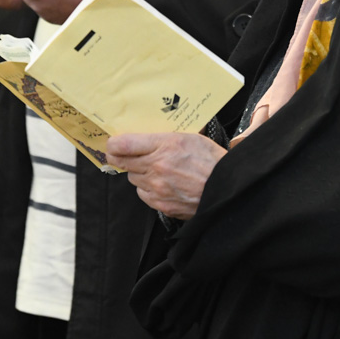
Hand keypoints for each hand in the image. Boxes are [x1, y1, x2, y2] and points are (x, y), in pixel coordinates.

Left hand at [106, 132, 225, 218]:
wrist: (226, 189)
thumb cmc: (212, 161)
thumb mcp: (190, 137)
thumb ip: (163, 136)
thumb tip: (143, 134)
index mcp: (164, 146)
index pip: (123, 145)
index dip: (113, 144)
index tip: (113, 144)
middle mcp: (157, 167)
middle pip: (122, 162)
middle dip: (121, 157)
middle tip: (126, 154)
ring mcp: (157, 188)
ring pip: (132, 178)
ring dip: (138, 172)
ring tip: (154, 169)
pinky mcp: (160, 204)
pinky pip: (142, 194)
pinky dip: (147, 189)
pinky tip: (161, 184)